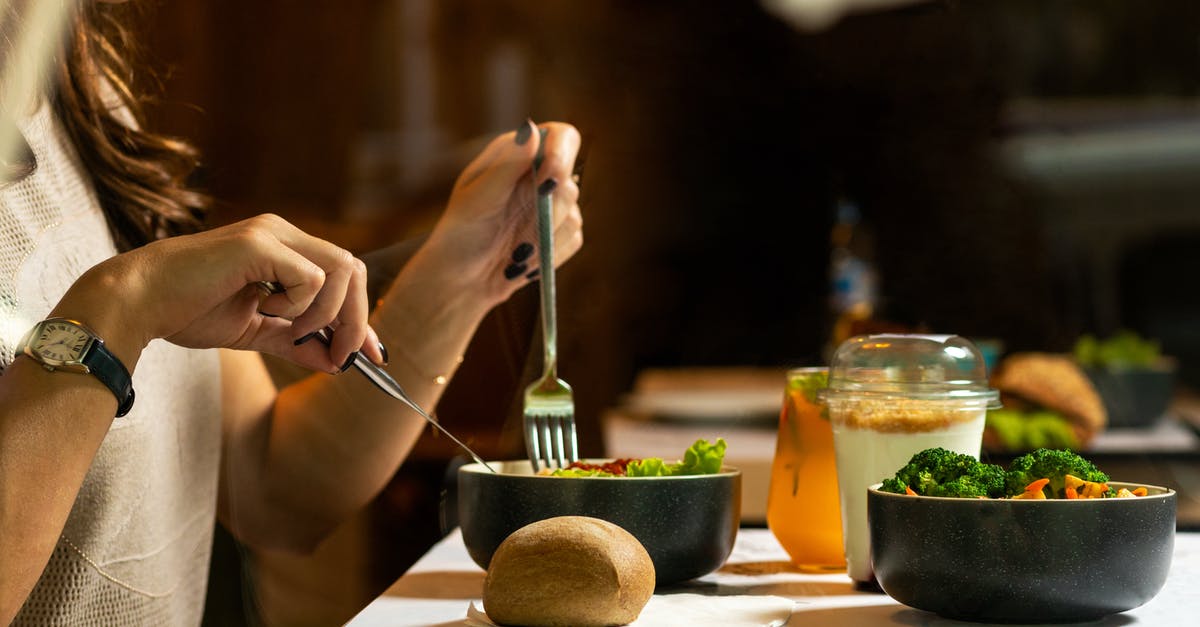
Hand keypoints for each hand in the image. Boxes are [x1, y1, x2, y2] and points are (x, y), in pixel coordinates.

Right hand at [61, 214, 383, 372]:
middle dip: (356, 319)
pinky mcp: (259, 244)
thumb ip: (295, 342)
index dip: (363, 317)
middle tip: (341, 356)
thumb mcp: (255, 332)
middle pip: (353, 269)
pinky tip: (263, 308)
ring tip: (290, 329)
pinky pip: (310, 278)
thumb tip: (336, 363)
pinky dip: (298, 306)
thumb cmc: (187, 311)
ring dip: (326, 313)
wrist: (138, 302)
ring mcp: (272, 233)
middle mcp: (283, 232)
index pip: (344, 275)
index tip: (373, 355)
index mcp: (284, 248)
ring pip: (340, 270)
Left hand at [425, 120, 583, 304]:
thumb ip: (507, 166)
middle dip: (547, 210)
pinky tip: (523, 260)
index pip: (561, 137)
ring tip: (512, 250)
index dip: (562, 153)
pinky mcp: (562, 235)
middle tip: (519, 232)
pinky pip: (573, 240)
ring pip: (573, 216)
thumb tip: (532, 129)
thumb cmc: (459, 234)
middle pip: (569, 182)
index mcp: (518, 155)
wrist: (461, 279)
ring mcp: (554, 206)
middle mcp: (540, 176)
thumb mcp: (476, 199)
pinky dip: (548, 254)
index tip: (550, 176)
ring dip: (542, 238)